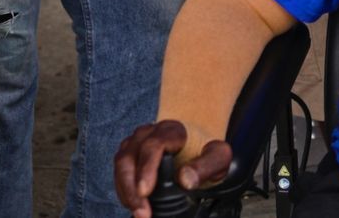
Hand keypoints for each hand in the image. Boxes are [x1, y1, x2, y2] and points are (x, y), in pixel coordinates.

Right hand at [113, 120, 231, 217]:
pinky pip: (119, 171)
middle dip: (131, 188)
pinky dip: (123, 190)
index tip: (145, 192)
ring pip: (121, 163)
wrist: (200, 143)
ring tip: (138, 212)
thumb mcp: (218, 157)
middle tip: (142, 212)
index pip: (153, 145)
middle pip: (129, 156)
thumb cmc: (207, 150)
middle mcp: (149, 132)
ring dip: (125, 191)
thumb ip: (205, 167)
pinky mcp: (130, 154)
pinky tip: (134, 204)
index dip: (146, 169)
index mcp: (172, 130)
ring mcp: (137, 142)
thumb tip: (185, 180)